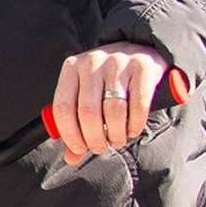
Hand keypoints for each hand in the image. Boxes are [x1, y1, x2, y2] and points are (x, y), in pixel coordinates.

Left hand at [51, 42, 168, 166]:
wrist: (139, 49)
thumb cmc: (107, 80)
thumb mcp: (87, 95)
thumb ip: (77, 125)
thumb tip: (71, 158)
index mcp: (71, 68)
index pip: (63, 108)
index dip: (70, 135)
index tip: (79, 148)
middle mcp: (92, 62)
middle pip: (88, 113)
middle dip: (95, 139)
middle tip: (101, 147)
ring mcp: (118, 62)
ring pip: (114, 111)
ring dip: (116, 135)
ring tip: (117, 140)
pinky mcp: (142, 67)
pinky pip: (138, 106)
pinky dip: (134, 125)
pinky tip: (132, 129)